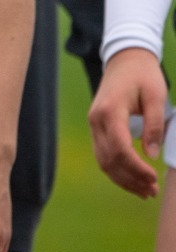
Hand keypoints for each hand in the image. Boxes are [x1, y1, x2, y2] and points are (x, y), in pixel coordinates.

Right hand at [89, 46, 166, 197]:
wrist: (124, 60)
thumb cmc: (143, 75)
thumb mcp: (156, 96)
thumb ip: (155, 125)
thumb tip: (152, 154)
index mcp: (110, 111)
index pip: (120, 148)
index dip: (136, 167)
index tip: (153, 178)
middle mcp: (96, 120)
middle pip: (109, 158)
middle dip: (131, 178)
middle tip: (152, 191)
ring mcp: (93, 124)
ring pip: (103, 160)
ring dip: (122, 179)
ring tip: (144, 191)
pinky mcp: (96, 127)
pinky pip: (103, 154)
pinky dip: (116, 170)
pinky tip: (131, 179)